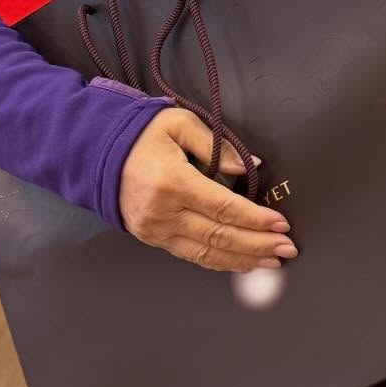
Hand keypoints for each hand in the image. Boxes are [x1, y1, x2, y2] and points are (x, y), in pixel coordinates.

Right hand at [119, 108, 296, 273]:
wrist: (98, 153)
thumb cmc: (142, 134)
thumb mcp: (180, 124)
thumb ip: (217, 146)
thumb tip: (249, 166)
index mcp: (173, 182)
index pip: (223, 207)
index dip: (254, 219)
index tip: (280, 224)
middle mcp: (163, 213)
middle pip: (218, 236)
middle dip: (257, 244)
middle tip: (287, 249)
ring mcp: (156, 231)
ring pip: (206, 253)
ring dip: (242, 260)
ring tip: (272, 262)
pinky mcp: (153, 239)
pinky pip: (191, 255)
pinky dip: (219, 262)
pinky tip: (241, 263)